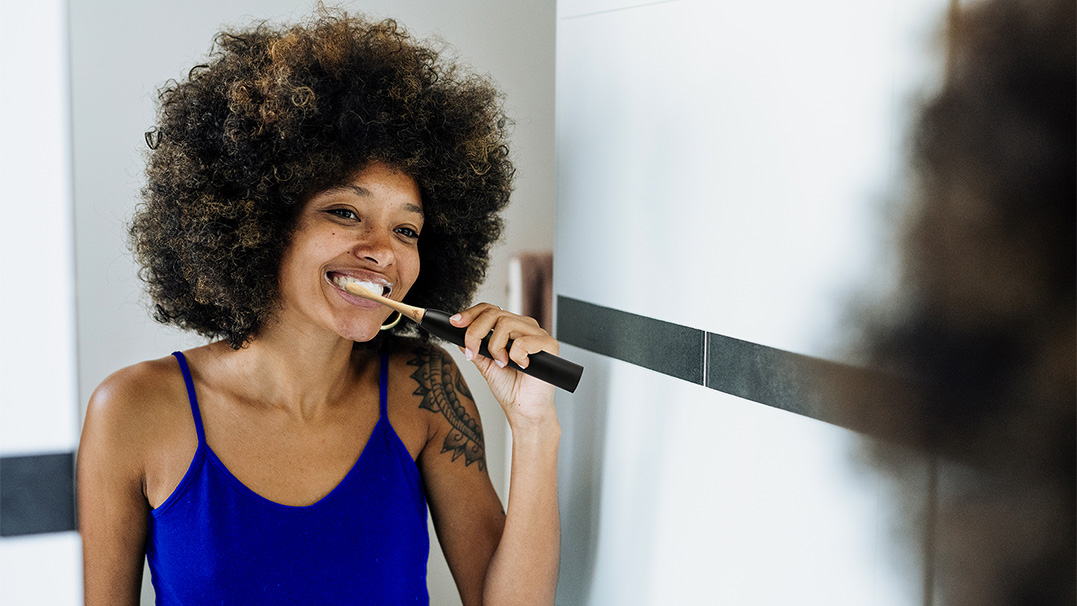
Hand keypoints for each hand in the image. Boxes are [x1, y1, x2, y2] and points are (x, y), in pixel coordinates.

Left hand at [449, 303, 557, 427]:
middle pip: (494, 313)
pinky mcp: (549, 345)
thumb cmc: (510, 388)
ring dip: (496, 347)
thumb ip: (475, 348)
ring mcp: (537, 334)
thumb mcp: (485, 365)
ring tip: (502, 363)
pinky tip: (521, 365)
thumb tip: (458, 335)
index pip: (490, 309)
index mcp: (511, 328)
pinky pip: (523, 341)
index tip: (455, 324)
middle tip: (473, 353)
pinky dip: (516, 355)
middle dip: (475, 333)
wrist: (524, 409)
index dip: (471, 314)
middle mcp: (524, 327)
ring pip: (506, 324)